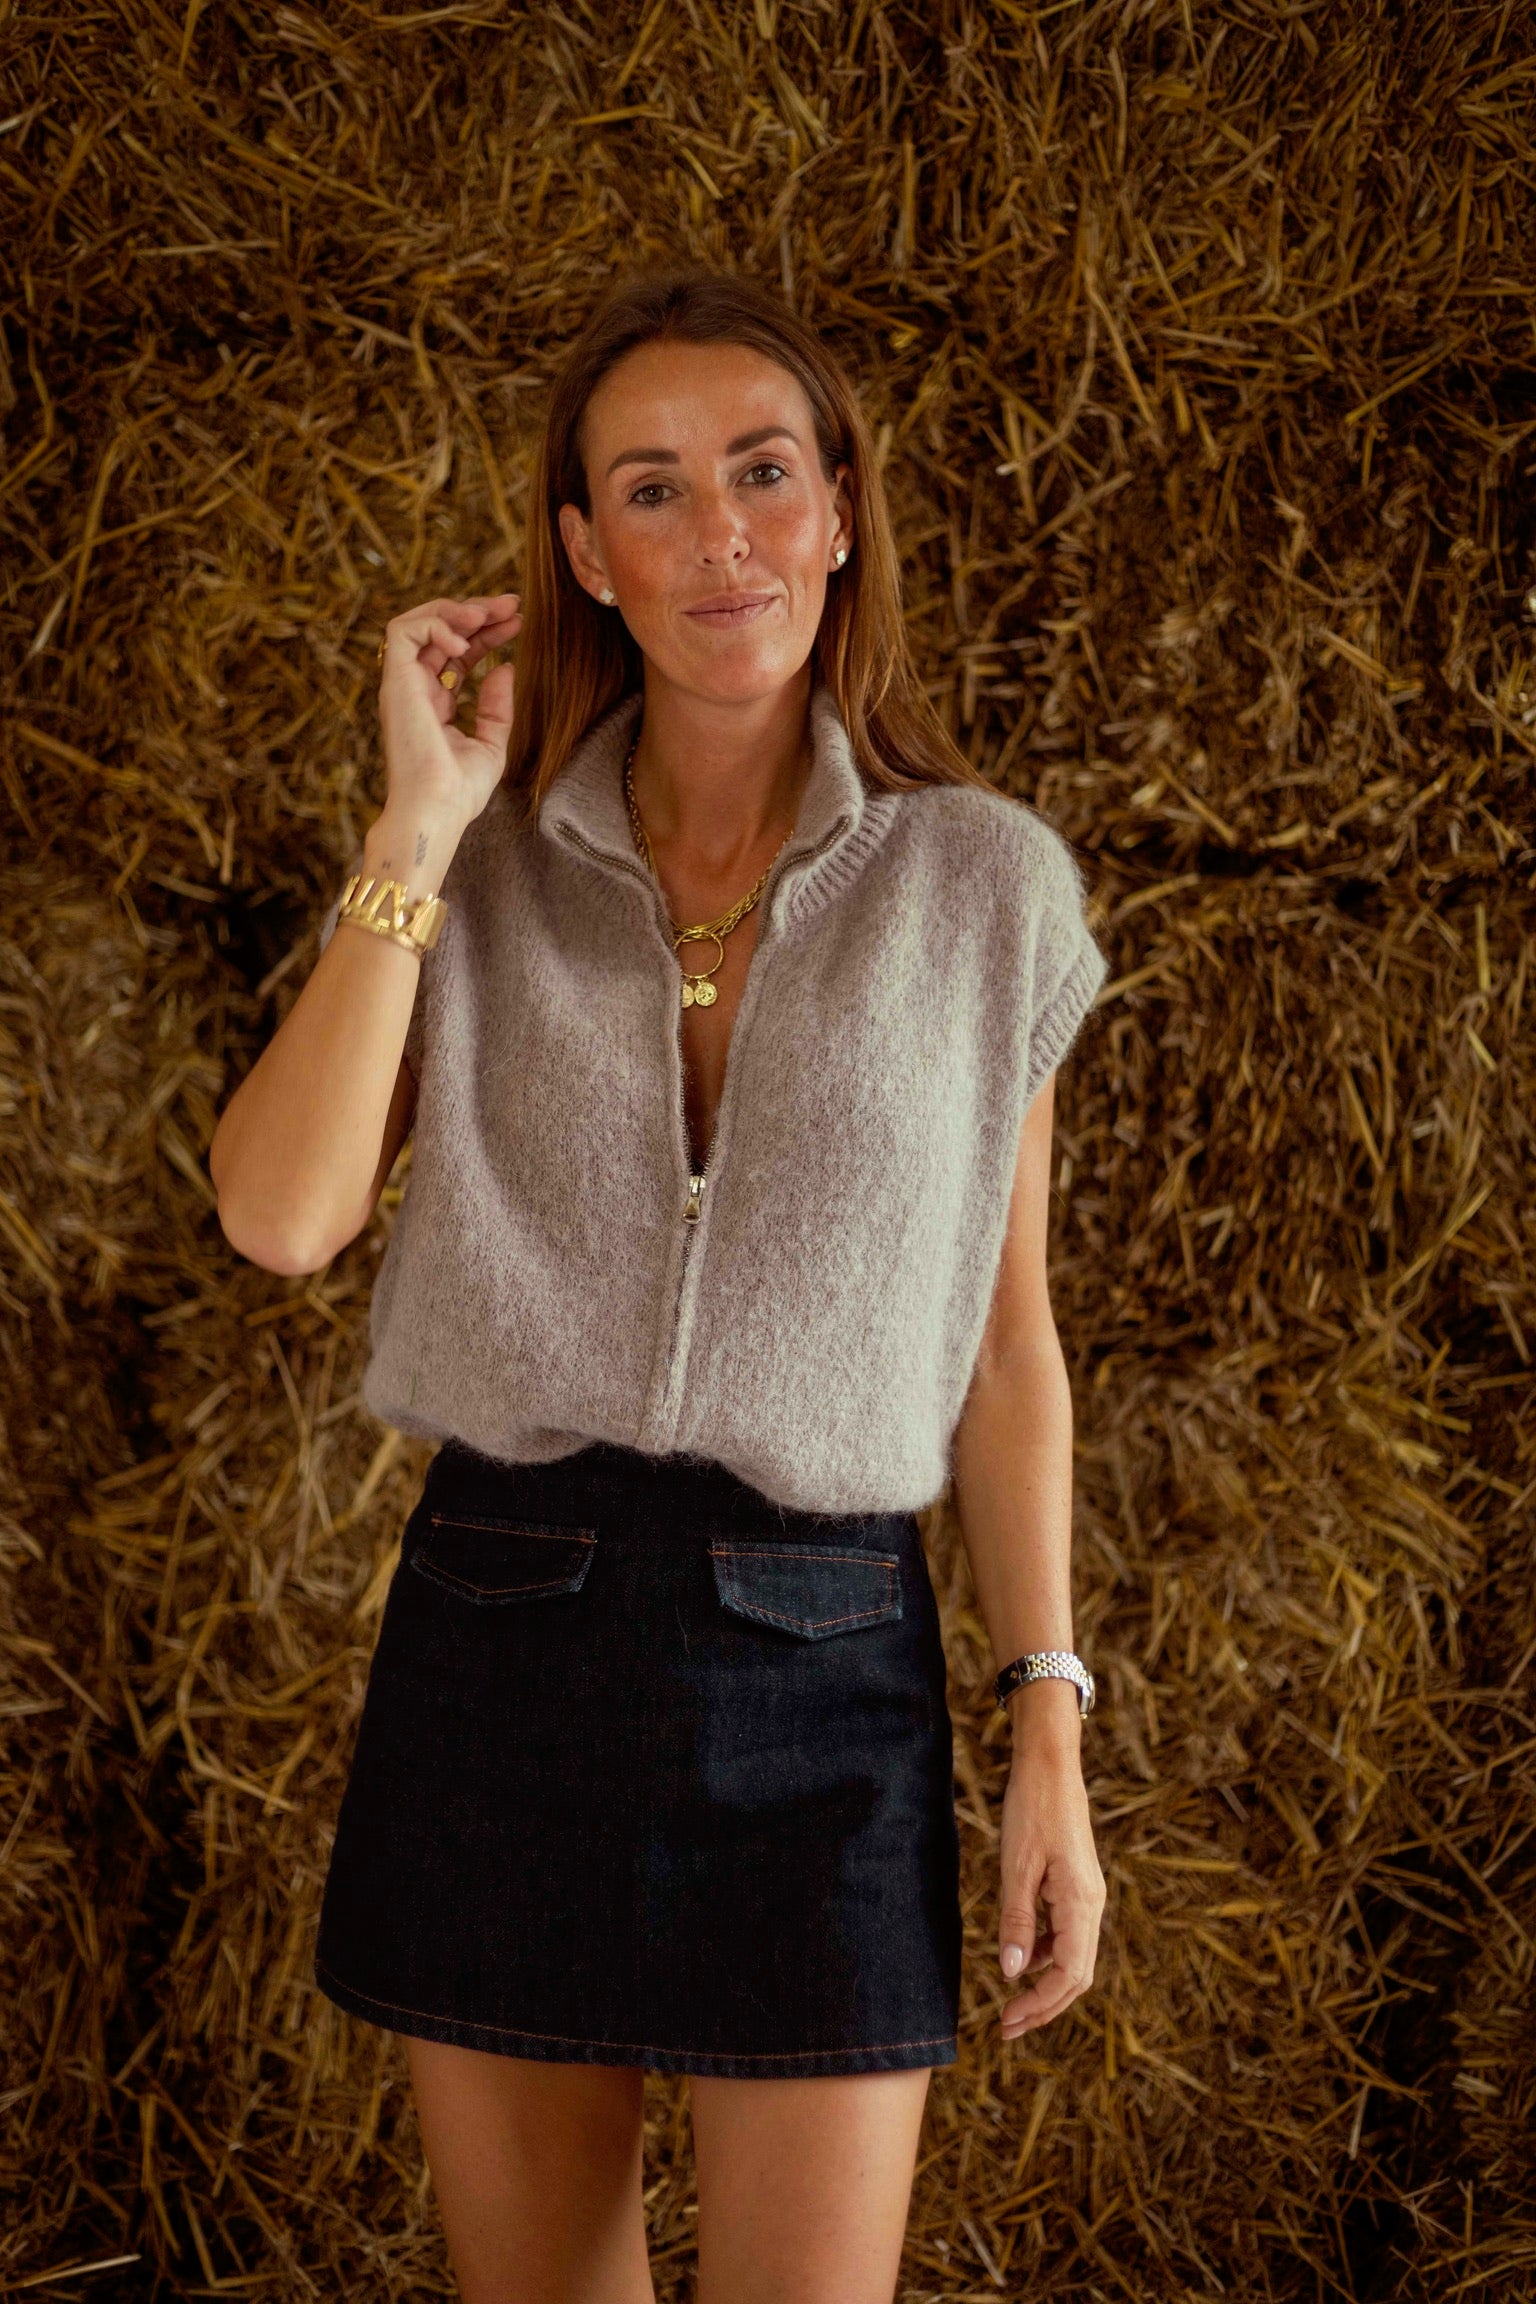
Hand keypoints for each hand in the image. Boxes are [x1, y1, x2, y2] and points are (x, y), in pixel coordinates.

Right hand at [377, 591, 521, 837]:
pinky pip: (403, 631)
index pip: (459, 654)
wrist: (436, 810)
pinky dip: (435, 624)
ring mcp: (402, 684)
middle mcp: (415, 689)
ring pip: (417, 621)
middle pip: (441, 632)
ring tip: (488, 614)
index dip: (487, 633)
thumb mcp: (491, 744)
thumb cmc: (458, 791)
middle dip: (476, 611)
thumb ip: (496, 707)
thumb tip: (505, 667)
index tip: (518, 621)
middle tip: (511, 604)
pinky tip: (466, 641)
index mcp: (435, 704)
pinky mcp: (394, 681)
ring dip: (454, 609)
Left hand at [996, 1729, 1104, 2037]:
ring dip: (1045, 1985)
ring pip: (1074, 1958)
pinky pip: (1067, 1935)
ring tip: (1012, 2004)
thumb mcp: (1017, 1866)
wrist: (1051, 1768)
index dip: (1040, 2004)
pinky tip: (1022, 1958)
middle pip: (1077, 1976)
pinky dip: (1046, 1955)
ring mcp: (1087, 1897)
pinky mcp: (1078, 1888)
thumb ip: (1016, 1919)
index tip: (1008, 2021)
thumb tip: (1013, 1973)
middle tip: (1007, 2028)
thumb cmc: (1032, 1810)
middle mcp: (1092, 1905)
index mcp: (1081, 1903)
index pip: (1069, 1975)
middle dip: (1044, 2006)